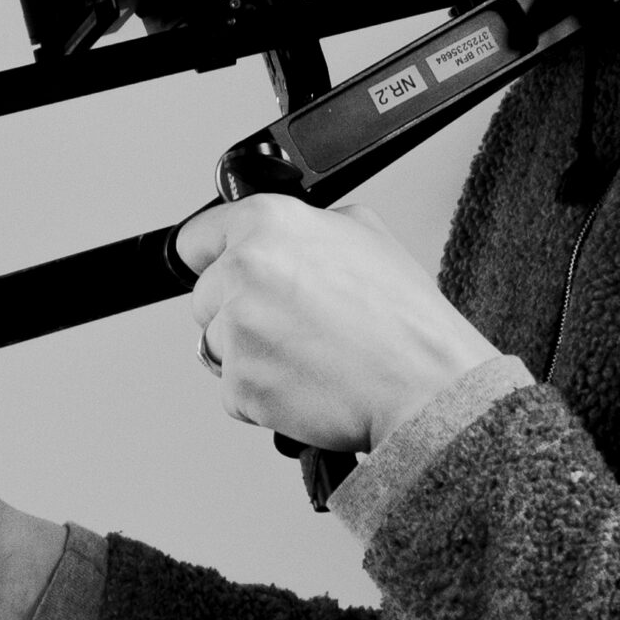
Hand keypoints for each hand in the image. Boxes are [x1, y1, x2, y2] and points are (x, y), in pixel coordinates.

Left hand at [178, 196, 498, 453]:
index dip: (212, 258)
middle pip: (205, 298)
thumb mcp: (367, 232)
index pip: (195, 239)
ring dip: (250, 356)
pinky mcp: (240, 385)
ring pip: (216, 347)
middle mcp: (243, 271)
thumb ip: (311, 225)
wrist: (424, 387)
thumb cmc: (405, 319)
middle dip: (238, 313)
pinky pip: (233, 392)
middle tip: (292, 325)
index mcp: (268, 224)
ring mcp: (238, 331)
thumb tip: (290, 233)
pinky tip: (305, 384)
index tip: (218, 271)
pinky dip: (261, 396)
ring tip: (307, 356)